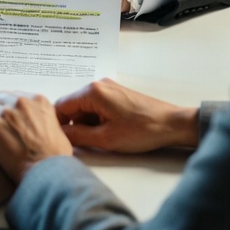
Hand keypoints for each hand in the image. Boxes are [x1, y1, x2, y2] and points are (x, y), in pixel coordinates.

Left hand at [0, 91, 72, 183]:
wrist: (46, 172)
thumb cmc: (54, 159)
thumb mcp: (58, 132)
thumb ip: (46, 121)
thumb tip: (40, 126)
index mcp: (38, 101)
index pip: (16, 96)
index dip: (10, 108)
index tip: (8, 116)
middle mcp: (20, 102)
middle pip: (0, 100)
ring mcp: (4, 113)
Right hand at [54, 78, 198, 152]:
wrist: (172, 124)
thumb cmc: (142, 130)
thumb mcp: (105, 139)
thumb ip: (78, 136)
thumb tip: (60, 135)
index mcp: (92, 91)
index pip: (61, 106)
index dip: (58, 125)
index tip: (59, 140)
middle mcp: (99, 85)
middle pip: (73, 106)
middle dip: (74, 125)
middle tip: (83, 144)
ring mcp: (109, 88)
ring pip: (85, 108)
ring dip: (87, 124)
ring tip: (100, 140)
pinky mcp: (117, 94)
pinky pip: (97, 107)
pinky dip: (97, 120)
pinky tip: (108, 133)